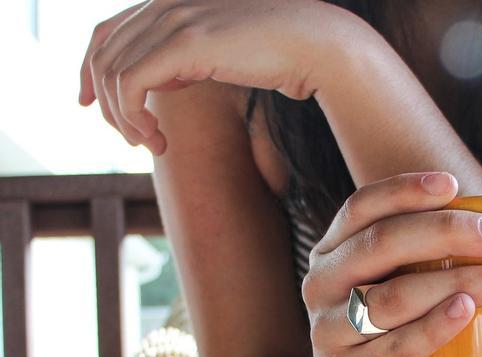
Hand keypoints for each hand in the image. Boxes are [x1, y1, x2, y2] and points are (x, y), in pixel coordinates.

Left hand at [78, 0, 367, 154]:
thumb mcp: (225, 51)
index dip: (89, 69)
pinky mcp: (184, 43)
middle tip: (133, 139)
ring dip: (122, 119)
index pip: (106, 31)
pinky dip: (133, 119)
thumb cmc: (283, 54)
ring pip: (112, 74)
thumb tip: (168, 80)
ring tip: (150, 145)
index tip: (90, 104)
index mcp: (172, 0)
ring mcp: (173, 18)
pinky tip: (157, 141)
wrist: (319, 45)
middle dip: (106, 105)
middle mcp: (166, 2)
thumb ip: (191, 56)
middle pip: (102, 55)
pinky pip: (130, 85)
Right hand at [304, 172, 481, 356]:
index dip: (406, 190)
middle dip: (446, 231)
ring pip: (394, 296)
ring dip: (456, 281)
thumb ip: (427, 258)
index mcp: (334, 252)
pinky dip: (434, 326)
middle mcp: (324, 285)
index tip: (453, 184)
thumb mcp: (389, 288)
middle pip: (381, 243)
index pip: (363, 207)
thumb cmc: (385, 336)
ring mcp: (332, 332)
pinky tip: (466, 311)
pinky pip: (396, 346)